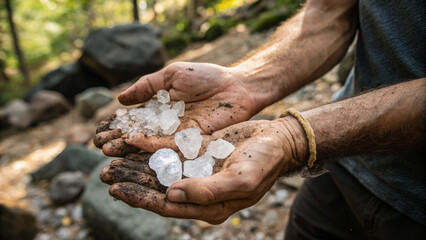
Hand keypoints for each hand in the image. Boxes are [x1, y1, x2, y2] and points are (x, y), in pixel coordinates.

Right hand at [94, 62, 257, 156]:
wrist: (236, 86)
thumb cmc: (206, 77)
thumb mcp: (172, 76)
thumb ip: (147, 87)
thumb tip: (120, 99)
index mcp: (161, 109)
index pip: (134, 120)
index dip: (117, 124)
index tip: (100, 128)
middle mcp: (167, 125)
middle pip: (138, 135)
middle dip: (118, 139)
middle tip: (98, 144)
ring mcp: (178, 135)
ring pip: (148, 144)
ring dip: (127, 147)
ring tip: (107, 150)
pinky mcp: (191, 142)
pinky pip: (167, 145)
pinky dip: (149, 145)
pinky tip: (132, 143)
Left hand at [100, 117, 307, 223]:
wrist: (278, 140)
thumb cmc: (264, 163)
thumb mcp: (241, 180)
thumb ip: (207, 191)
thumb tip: (172, 195)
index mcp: (209, 205)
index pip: (168, 206)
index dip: (141, 199)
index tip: (117, 190)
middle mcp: (198, 190)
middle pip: (158, 189)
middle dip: (132, 183)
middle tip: (104, 176)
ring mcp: (197, 170)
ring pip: (160, 170)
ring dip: (136, 167)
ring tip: (110, 162)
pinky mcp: (198, 151)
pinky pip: (170, 150)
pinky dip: (151, 147)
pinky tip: (133, 142)